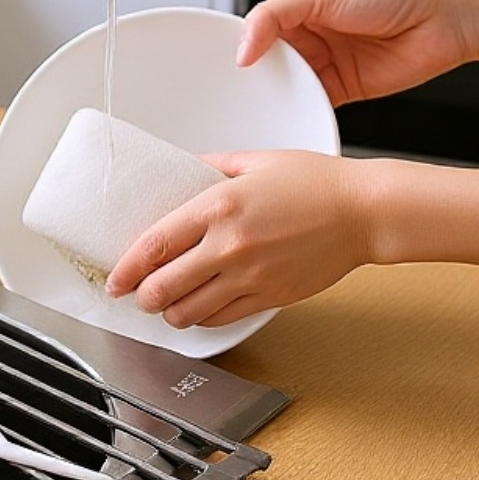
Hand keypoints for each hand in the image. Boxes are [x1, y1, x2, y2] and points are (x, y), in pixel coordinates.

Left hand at [103, 150, 374, 327]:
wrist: (364, 212)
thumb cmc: (316, 183)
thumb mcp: (254, 161)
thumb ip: (211, 166)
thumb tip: (182, 170)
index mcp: (218, 207)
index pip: (154, 246)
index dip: (126, 268)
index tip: (114, 280)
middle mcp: (229, 245)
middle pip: (164, 286)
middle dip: (142, 297)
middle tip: (137, 296)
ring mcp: (251, 276)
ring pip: (190, 311)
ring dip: (170, 313)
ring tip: (166, 305)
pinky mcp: (271, 296)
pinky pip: (223, 318)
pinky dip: (203, 319)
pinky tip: (200, 308)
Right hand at [237, 0, 471, 105]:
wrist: (445, 20)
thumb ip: (276, 14)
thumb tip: (244, 46)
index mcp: (299, 10)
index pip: (255, 30)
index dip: (238, 47)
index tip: (224, 65)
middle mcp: (310, 38)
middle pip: (267, 64)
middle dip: (254, 77)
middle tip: (240, 90)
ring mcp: (326, 65)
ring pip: (288, 87)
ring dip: (277, 97)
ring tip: (265, 103)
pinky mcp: (343, 90)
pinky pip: (313, 105)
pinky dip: (302, 112)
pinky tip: (293, 112)